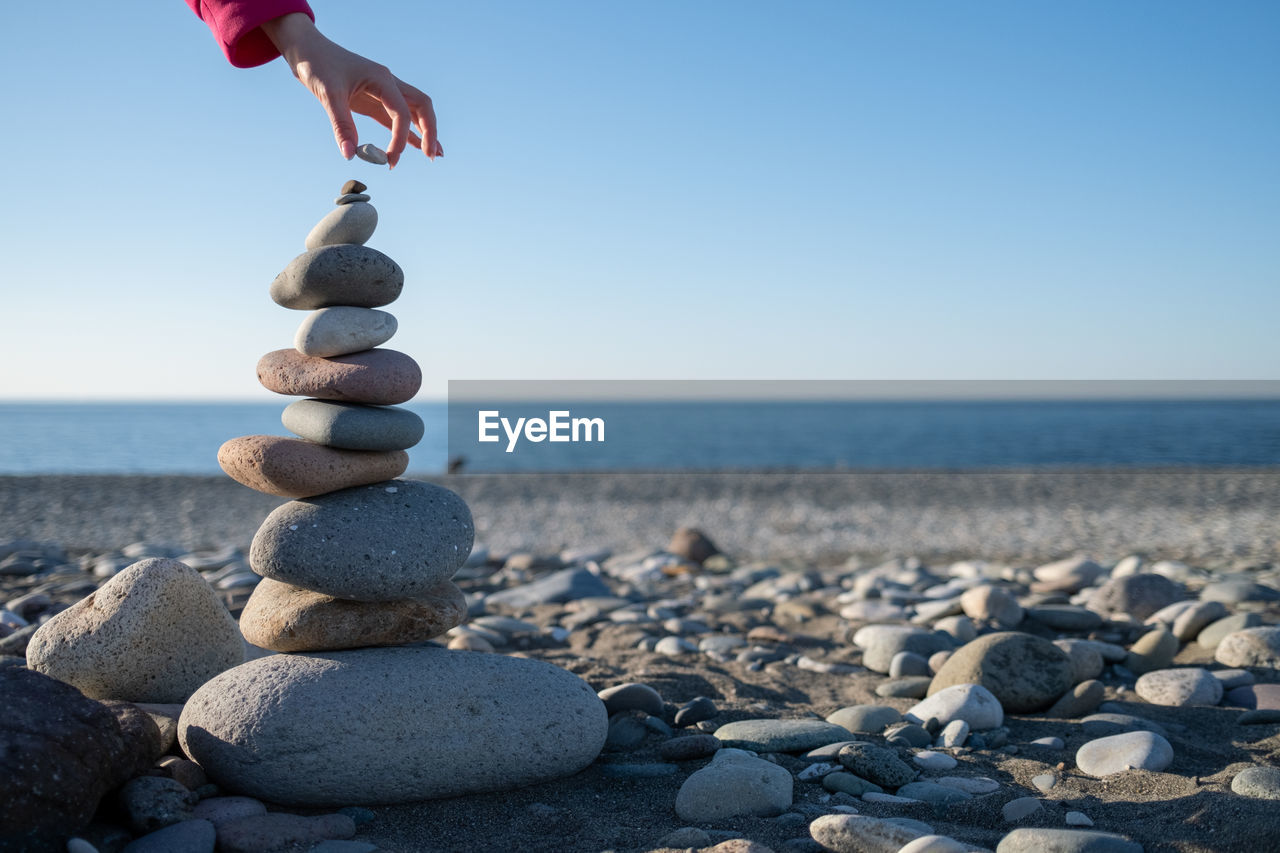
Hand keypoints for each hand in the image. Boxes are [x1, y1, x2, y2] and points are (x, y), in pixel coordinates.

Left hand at [261, 13, 441, 166]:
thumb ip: (341, 125)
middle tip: (431, 156)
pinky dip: (407, 132)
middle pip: (422, 107)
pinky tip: (415, 147)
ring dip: (424, 132)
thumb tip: (350, 154)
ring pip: (413, 112)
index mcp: (382, 79)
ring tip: (434, 156)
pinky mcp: (373, 101)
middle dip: (430, 131)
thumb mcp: (328, 94)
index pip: (402, 111)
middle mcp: (388, 84)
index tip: (388, 158)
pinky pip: (397, 118)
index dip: (400, 137)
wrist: (306, 51)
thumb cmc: (317, 66)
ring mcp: (382, 92)